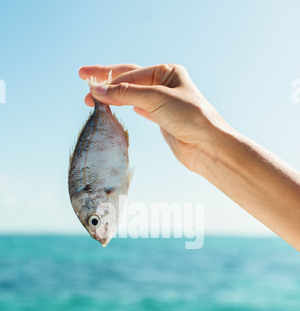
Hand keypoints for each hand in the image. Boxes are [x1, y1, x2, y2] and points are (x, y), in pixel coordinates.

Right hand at [79, 63, 230, 173]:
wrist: (207, 146)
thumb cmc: (189, 117)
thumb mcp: (156, 99)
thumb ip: (126, 94)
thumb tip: (97, 89)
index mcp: (167, 72)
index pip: (131, 74)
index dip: (109, 80)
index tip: (89, 87)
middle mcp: (165, 85)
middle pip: (128, 80)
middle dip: (106, 81)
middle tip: (82, 78)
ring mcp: (162, 102)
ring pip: (132, 95)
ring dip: (113, 96)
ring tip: (92, 98)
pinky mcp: (161, 119)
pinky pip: (138, 108)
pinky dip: (125, 106)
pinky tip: (116, 105)